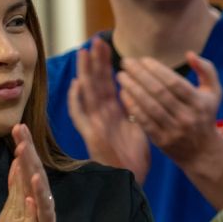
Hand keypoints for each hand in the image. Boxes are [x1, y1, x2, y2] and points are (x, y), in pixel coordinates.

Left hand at [11, 126, 66, 221]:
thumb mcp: (22, 217)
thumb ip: (20, 194)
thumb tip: (17, 171)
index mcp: (30, 200)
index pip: (24, 169)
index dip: (22, 149)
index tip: (17, 127)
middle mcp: (40, 203)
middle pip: (33, 171)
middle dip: (27, 149)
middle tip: (21, 127)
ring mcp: (44, 216)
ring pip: (39, 187)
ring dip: (32, 167)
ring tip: (26, 150)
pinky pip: (44, 211)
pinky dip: (40, 197)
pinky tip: (36, 183)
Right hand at [68, 38, 148, 180]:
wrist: (129, 180)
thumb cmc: (133, 157)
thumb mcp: (138, 129)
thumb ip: (137, 111)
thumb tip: (145, 94)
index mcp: (113, 113)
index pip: (108, 83)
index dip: (107, 66)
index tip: (107, 48)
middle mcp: (101, 115)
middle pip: (97, 83)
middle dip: (96, 62)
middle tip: (95, 41)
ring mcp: (95, 124)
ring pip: (87, 93)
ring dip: (85, 73)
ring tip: (84, 53)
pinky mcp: (91, 135)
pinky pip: (80, 115)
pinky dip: (77, 100)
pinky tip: (77, 84)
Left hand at [116, 53, 222, 164]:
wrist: (203, 151)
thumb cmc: (205, 114)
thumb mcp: (213, 92)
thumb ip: (206, 70)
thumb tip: (189, 54)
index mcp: (200, 103)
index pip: (174, 82)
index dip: (156, 69)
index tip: (143, 59)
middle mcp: (188, 117)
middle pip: (159, 92)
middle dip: (139, 74)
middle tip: (125, 62)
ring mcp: (175, 130)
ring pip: (149, 106)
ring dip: (132, 88)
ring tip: (121, 76)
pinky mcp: (162, 141)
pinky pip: (143, 121)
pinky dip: (132, 106)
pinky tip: (123, 93)